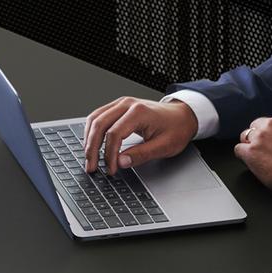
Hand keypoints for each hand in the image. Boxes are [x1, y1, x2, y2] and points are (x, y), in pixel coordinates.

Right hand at [82, 97, 197, 176]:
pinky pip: (98, 116)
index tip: (111, 169)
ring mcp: (121, 103)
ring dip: (88, 139)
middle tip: (91, 166)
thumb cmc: (176, 129)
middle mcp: (126, 104)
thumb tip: (120, 162)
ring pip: (95, 119)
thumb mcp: (164, 146)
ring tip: (89, 158)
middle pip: (99, 124)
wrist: (183, 115)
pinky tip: (92, 143)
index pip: (114, 134)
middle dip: (92, 148)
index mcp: (139, 112)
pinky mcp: (119, 106)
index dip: (109, 154)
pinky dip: (92, 131)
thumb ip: (141, 154)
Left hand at [234, 112, 271, 192]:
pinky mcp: (250, 150)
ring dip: (250, 145)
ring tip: (258, 156)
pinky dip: (242, 156)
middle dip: (259, 136)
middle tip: (266, 149)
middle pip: (256, 125)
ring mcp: (260, 137)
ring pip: (245, 135)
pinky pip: (238, 149)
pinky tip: (250, 162)